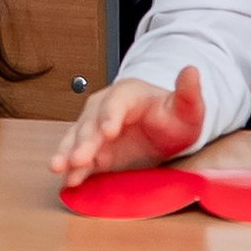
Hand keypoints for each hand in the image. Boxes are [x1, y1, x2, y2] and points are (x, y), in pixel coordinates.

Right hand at [52, 63, 205, 186]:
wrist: (164, 130)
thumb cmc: (174, 117)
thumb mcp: (188, 107)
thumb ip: (189, 92)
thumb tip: (192, 70)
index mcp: (128, 94)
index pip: (115, 102)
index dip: (110, 115)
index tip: (107, 131)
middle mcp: (105, 109)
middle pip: (91, 123)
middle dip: (84, 141)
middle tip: (78, 158)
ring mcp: (95, 130)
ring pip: (77, 139)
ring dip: (67, 153)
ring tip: (59, 168)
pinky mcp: (93, 151)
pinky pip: (79, 159)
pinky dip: (71, 169)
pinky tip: (65, 181)